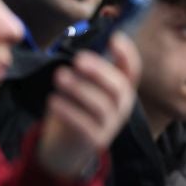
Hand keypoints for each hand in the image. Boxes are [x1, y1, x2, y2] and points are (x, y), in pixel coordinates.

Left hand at [36, 37, 140, 180]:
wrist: (67, 147)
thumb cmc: (75, 108)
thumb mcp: (84, 87)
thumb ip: (85, 71)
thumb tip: (80, 50)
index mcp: (122, 90)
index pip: (132, 70)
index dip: (127, 54)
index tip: (114, 38)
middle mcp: (122, 107)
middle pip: (118, 87)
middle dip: (99, 71)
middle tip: (77, 59)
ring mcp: (110, 125)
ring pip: (101, 106)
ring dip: (80, 89)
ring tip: (59, 76)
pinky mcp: (95, 141)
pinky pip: (85, 126)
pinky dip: (69, 111)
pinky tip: (53, 100)